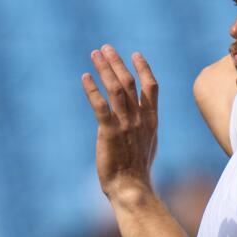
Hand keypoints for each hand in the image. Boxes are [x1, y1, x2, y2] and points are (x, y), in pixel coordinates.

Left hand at [81, 45, 158, 198]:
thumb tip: (140, 117)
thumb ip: (144, 126)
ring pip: (116, 89)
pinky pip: (100, 105)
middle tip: (105, 47)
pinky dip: (92, 89)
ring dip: (104, 69)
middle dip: (117, 62)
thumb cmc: (137, 170)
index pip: (151, 86)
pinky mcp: (109, 132)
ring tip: (95, 54)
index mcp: (151, 120)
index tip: (135, 54)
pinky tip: (84, 77)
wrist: (132, 188)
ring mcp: (125, 124)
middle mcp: (140, 118)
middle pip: (129, 82)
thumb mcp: (148, 144)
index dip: (143, 68)